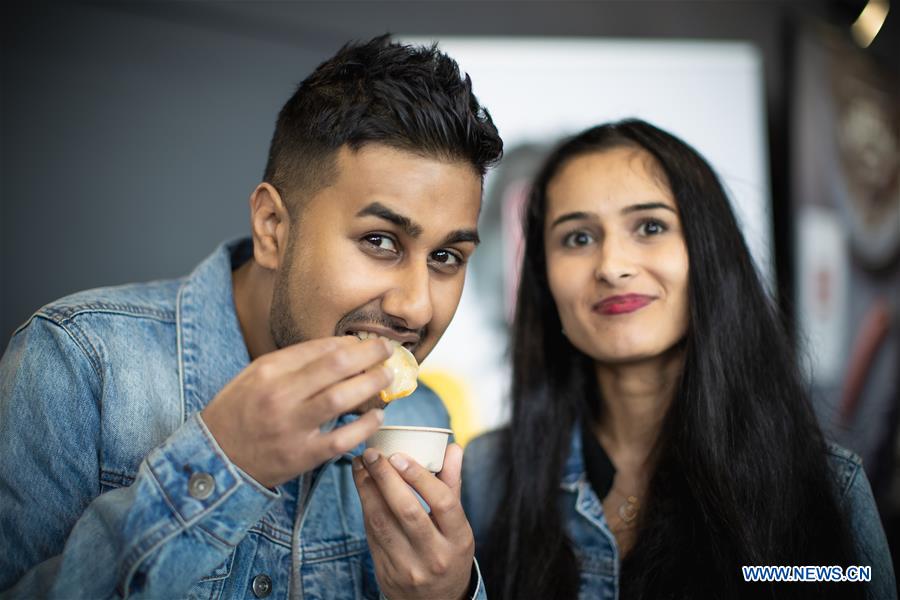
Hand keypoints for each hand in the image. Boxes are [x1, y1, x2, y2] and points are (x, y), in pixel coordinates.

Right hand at [201, 336, 392, 487]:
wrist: (215, 458)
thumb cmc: (239, 410)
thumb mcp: (256, 375)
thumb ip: (294, 361)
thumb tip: (339, 347)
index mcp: (269, 371)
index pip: (320, 348)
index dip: (351, 343)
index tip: (367, 342)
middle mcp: (280, 396)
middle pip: (336, 367)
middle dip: (369, 355)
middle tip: (387, 351)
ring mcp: (291, 427)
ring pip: (341, 399)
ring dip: (371, 384)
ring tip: (387, 377)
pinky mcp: (302, 456)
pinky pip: (342, 439)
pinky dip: (364, 426)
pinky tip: (376, 415)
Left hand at [353, 444, 473, 599]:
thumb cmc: (449, 552)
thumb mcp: (458, 524)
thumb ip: (452, 485)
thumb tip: (452, 448)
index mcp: (459, 539)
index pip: (442, 501)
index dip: (419, 476)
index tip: (399, 454)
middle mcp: (435, 555)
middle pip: (408, 511)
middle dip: (385, 478)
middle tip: (372, 454)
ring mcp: (409, 567)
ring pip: (382, 522)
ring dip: (366, 489)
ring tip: (360, 465)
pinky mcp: (386, 572)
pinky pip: (371, 534)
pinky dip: (365, 507)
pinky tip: (361, 487)